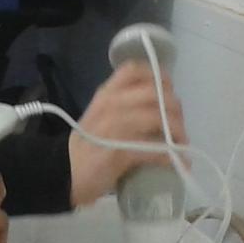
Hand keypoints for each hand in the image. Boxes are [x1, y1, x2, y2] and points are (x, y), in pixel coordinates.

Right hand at [68, 61, 188, 208]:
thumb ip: (123, 107)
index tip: (168, 89)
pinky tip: (178, 162)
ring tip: (181, 144)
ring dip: (178, 132)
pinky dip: (172, 156)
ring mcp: (116, 127)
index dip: (158, 75)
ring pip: (159, 118)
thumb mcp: (100, 115)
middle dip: (175, 109)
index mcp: (106, 94)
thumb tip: (157, 109)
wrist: (62, 172)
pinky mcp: (121, 152)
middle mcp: (112, 104)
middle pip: (156, 94)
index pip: (134, 69)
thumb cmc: (86, 145)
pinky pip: (156, 149)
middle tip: (178, 126)